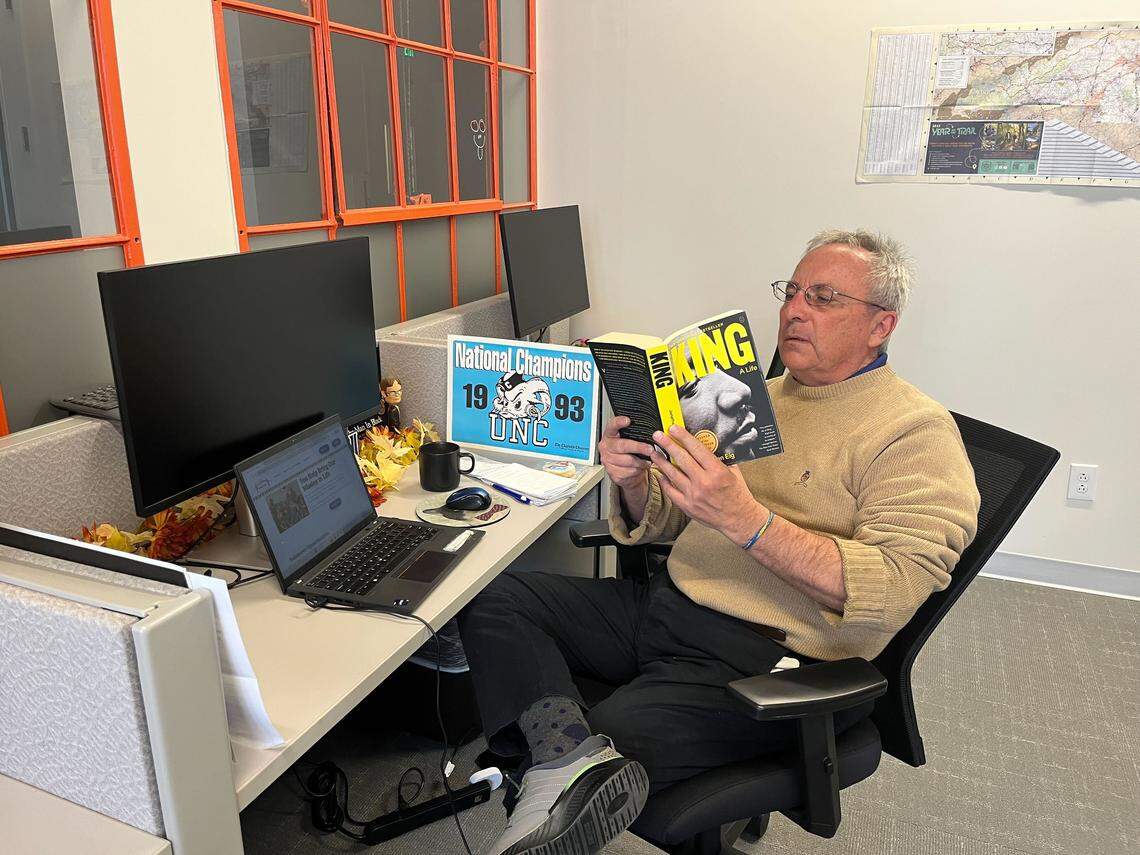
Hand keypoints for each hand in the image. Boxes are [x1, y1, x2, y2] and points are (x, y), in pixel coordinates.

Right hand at [599, 416, 653, 492]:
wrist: (625, 473)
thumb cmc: (629, 453)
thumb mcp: (630, 441)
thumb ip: (635, 435)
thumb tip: (652, 432)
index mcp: (609, 435)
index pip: (611, 426)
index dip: (618, 423)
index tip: (627, 420)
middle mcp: (606, 447)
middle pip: (622, 446)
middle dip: (638, 447)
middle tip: (649, 449)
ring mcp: (608, 461)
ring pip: (628, 461)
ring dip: (641, 462)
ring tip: (647, 461)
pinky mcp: (613, 473)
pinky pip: (629, 471)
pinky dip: (637, 470)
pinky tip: (639, 468)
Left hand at [649, 425, 766, 544]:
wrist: (739, 519)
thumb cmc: (737, 494)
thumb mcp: (733, 472)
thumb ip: (719, 458)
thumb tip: (705, 443)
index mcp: (717, 472)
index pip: (697, 449)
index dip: (683, 437)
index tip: (673, 428)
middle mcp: (704, 482)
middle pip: (681, 459)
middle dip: (668, 444)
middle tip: (658, 435)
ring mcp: (694, 495)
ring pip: (672, 474)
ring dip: (661, 461)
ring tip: (654, 452)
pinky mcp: (687, 506)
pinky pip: (671, 491)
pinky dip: (664, 481)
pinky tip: (659, 473)